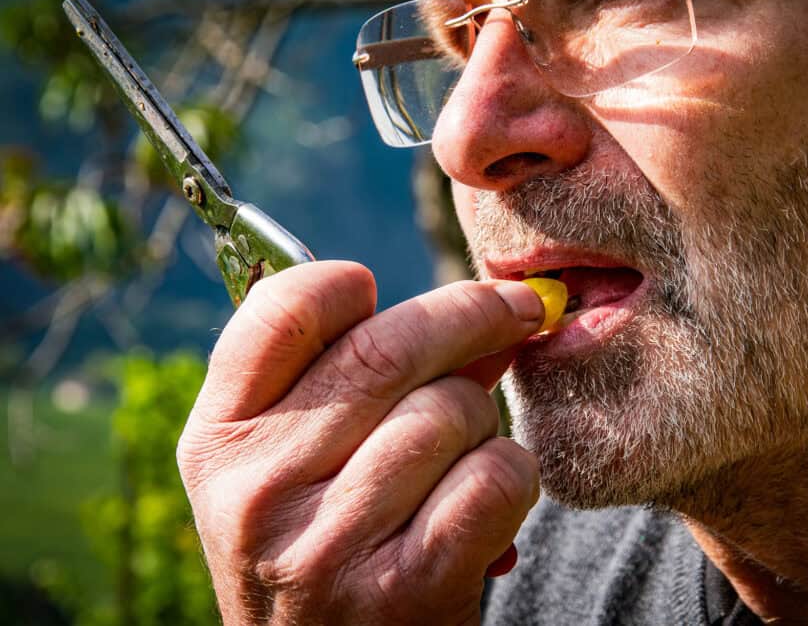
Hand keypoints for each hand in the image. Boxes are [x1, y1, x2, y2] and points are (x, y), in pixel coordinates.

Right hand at [177, 261, 544, 624]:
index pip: (282, 311)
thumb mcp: (296, 468)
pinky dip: (513, 473)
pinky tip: (494, 494)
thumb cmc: (321, 549)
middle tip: (520, 310)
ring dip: (483, 420)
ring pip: (451, 410)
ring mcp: (326, 543)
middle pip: (390, 347)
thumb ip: (358, 385)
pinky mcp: (403, 590)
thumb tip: (480, 311)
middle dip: (475, 314)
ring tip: (467, 451)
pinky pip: (493, 475)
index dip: (347, 285)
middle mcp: (258, 488)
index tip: (388, 289)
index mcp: (219, 441)